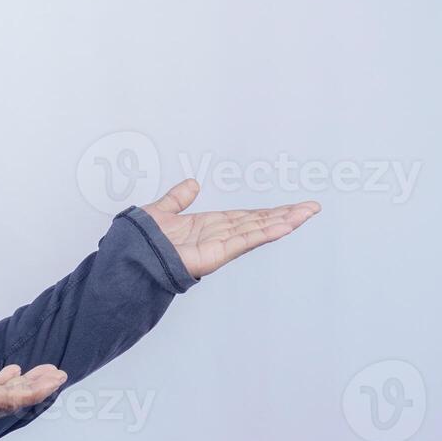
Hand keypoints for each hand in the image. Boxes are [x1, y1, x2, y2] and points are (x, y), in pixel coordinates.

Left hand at [140, 178, 320, 279]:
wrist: (129, 256)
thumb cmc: (141, 241)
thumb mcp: (163, 210)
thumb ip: (178, 198)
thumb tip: (192, 184)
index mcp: (208, 227)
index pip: (246, 218)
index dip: (268, 212)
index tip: (291, 207)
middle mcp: (218, 237)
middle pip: (259, 223)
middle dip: (285, 215)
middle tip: (312, 207)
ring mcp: (219, 247)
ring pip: (258, 231)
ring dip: (284, 222)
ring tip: (307, 213)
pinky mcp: (215, 255)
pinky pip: (244, 241)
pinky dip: (265, 233)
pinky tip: (285, 226)